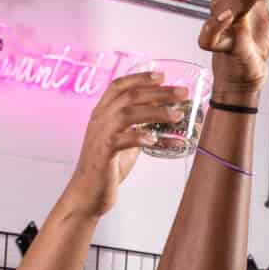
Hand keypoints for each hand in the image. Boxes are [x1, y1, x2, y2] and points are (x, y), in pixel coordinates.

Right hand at [64, 72, 179, 217]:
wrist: (86, 193)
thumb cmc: (106, 168)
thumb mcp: (124, 141)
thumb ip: (137, 127)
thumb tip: (162, 117)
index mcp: (102, 113)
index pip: (119, 86)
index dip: (140, 78)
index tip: (162, 76)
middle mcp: (99, 120)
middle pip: (129, 96)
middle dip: (158, 92)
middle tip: (182, 93)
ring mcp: (100, 136)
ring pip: (127, 113)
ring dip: (155, 112)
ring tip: (177, 115)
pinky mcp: (103, 154)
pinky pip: (121, 140)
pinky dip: (139, 137)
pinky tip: (154, 139)